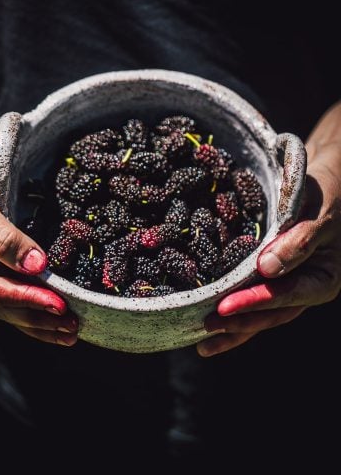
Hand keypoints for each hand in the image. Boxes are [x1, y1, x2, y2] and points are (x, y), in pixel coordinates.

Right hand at [0, 149, 77, 346]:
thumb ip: (4, 240)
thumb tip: (38, 267)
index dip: (27, 300)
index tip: (59, 306)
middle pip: (3, 306)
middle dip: (39, 318)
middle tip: (72, 329)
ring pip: (10, 303)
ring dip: (40, 317)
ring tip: (70, 331)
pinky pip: (13, 288)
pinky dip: (34, 300)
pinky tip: (54, 312)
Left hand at [197, 145, 340, 357]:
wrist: (324, 186)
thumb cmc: (326, 196)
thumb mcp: (319, 215)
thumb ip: (298, 242)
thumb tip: (266, 270)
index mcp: (323, 279)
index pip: (287, 295)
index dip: (256, 302)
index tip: (225, 306)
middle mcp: (306, 289)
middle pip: (272, 313)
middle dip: (239, 323)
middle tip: (206, 326)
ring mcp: (290, 287)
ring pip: (262, 314)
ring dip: (234, 329)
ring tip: (203, 342)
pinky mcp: (275, 280)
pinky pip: (255, 300)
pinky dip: (236, 313)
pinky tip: (211, 327)